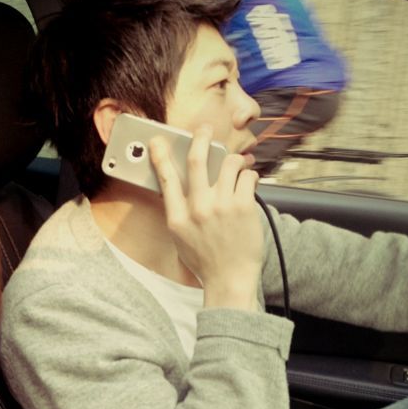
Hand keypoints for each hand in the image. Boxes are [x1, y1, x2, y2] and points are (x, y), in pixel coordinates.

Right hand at [149, 125, 262, 310]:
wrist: (230, 279)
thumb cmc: (205, 261)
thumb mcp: (180, 239)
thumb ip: (178, 213)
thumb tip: (179, 188)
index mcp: (177, 218)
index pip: (167, 180)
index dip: (161, 157)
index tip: (158, 142)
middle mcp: (198, 209)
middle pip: (198, 160)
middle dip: (201, 138)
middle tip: (205, 129)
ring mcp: (222, 207)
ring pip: (229, 164)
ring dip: (234, 161)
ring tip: (237, 167)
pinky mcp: (243, 207)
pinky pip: (248, 176)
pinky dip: (249, 176)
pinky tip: (248, 183)